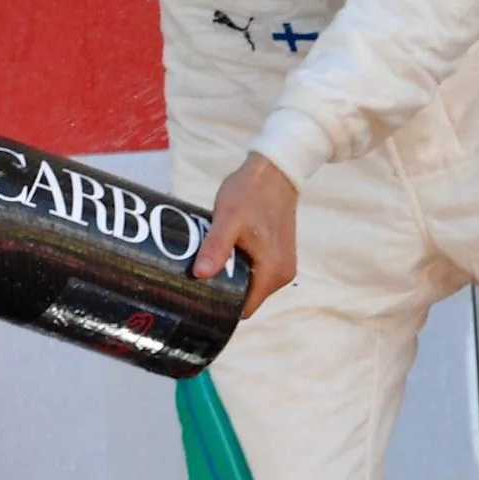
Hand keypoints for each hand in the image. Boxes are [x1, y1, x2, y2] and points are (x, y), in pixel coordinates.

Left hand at [198, 154, 300, 315]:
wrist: (274, 171)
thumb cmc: (251, 192)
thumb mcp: (228, 218)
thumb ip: (216, 247)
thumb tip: (202, 275)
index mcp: (273, 272)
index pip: (244, 308)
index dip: (220, 305)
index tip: (197, 296)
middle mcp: (282, 275)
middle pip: (246, 298)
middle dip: (223, 289)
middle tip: (196, 277)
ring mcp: (282, 265)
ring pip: (250, 285)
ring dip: (230, 276)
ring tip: (208, 261)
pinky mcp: (278, 255)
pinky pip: (255, 272)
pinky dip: (239, 266)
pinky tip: (224, 252)